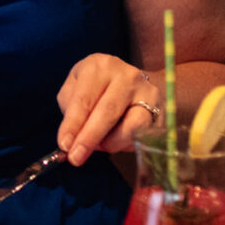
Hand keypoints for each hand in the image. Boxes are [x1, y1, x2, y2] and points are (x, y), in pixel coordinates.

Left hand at [57, 52, 159, 166]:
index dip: (73, 124)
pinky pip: (142, 135)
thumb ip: (70, 109)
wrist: (133, 83)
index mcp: (100, 66)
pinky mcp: (160, 110)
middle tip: (76, 158)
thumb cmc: (97, 87)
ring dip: (111, 143)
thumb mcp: (76, 87)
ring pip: (131, 126)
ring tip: (100, 145)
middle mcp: (126, 76)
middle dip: (89, 138)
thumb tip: (71, 138)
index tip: (64, 145)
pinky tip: (117, 141)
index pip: (84, 99)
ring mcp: (147, 92)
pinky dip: (125, 143)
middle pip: (107, 112)